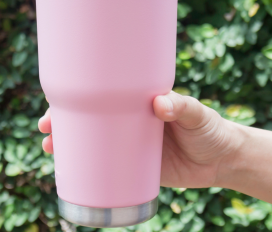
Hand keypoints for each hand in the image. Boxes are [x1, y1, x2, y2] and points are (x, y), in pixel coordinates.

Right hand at [38, 92, 242, 187]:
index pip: (102, 95)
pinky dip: (89, 172)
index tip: (55, 103)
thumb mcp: (198, 115)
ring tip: (51, 151)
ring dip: (71, 148)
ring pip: (93, 145)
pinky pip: (108, 171)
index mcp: (139, 102)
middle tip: (46, 130)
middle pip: (90, 119)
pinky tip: (73, 176)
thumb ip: (183, 107)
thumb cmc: (212, 129)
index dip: (77, 97)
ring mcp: (131, 147)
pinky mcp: (137, 170)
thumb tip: (160, 103)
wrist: (225, 161)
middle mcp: (130, 122)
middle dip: (64, 123)